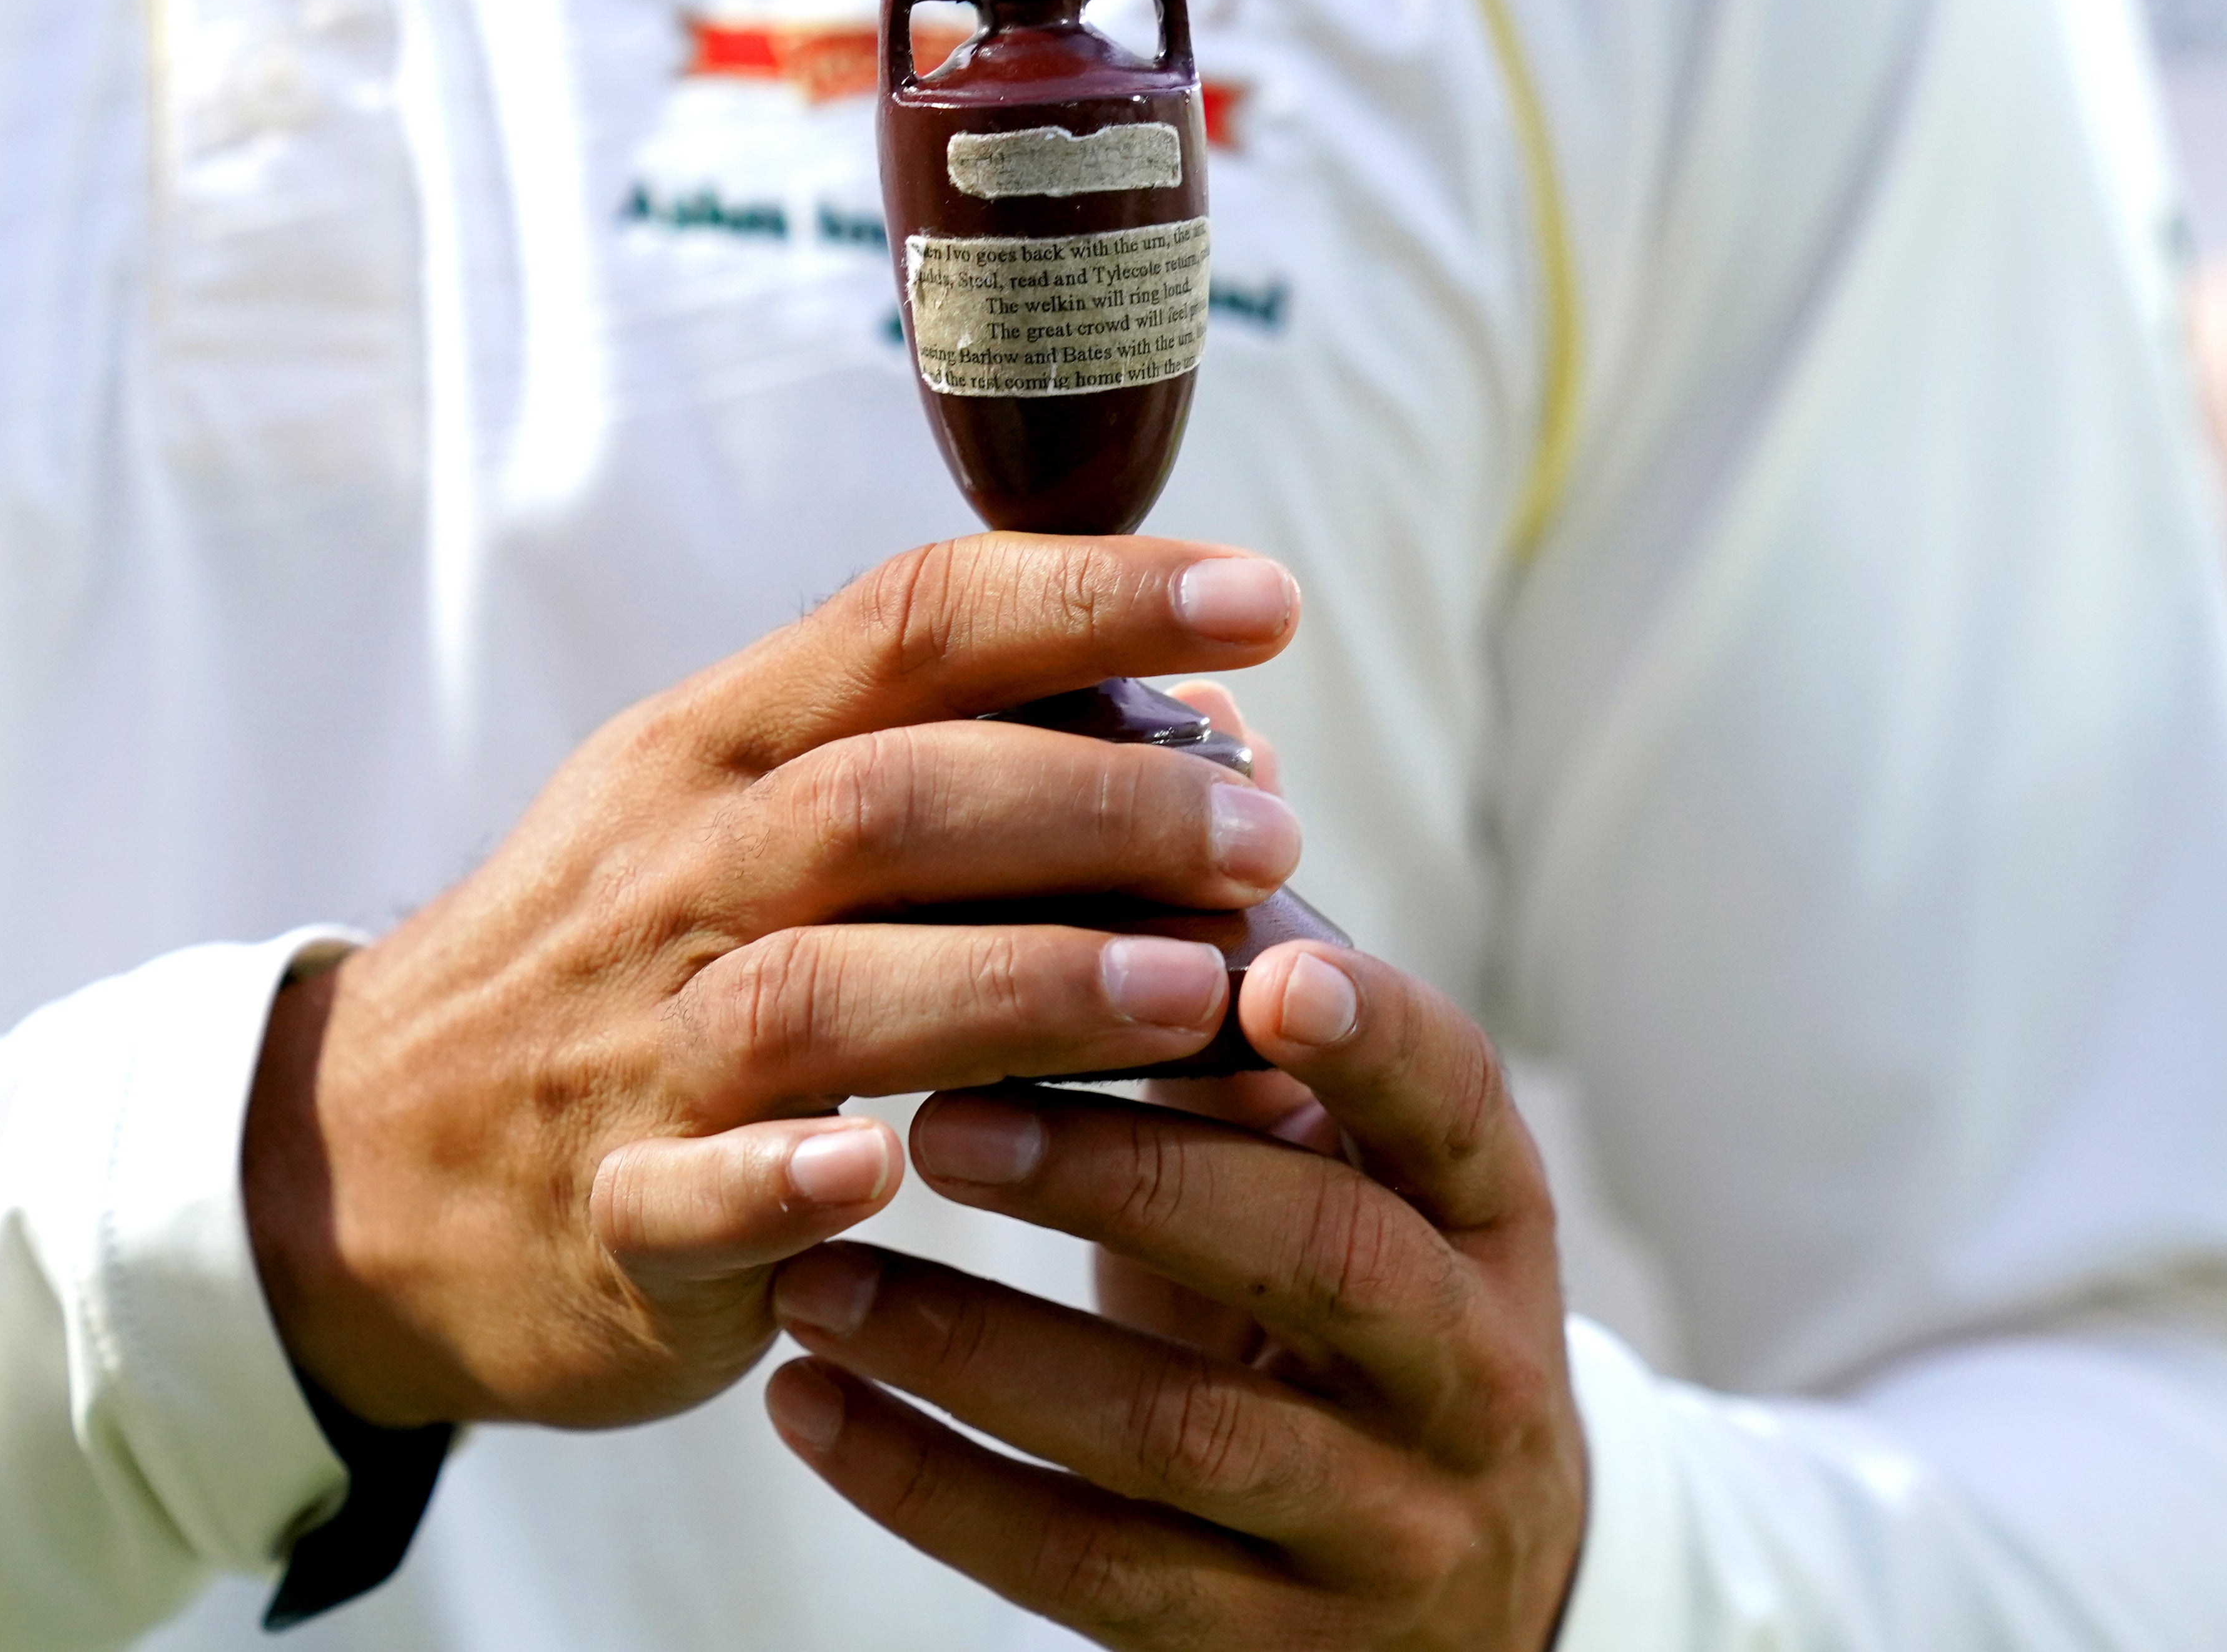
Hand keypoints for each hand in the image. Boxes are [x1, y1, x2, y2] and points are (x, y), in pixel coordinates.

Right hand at [241, 534, 1307, 1428]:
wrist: (360, 1156)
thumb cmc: (616, 968)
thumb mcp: (727, 818)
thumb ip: (937, 765)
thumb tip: (1201, 727)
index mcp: (714, 756)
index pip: (908, 624)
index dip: (1090, 599)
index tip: (1264, 600)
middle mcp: (674, 876)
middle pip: (889, 800)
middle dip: (1097, 803)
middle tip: (1268, 837)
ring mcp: (629, 1047)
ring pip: (817, 992)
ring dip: (1011, 984)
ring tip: (1188, 994)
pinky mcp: (607, 1216)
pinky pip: (688, 1192)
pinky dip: (783, 1180)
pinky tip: (884, 1178)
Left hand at [763, 941, 1583, 1650]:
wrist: (1452, 1575)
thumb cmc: (1338, 1284)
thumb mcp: (1344, 1162)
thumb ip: (1255, 999)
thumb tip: (1160, 734)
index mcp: (1485, 1209)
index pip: (1450, 1101)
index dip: (1368, 1037)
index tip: (1255, 964)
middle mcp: (1467, 1365)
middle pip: (1318, 1261)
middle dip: (1127, 1177)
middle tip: (944, 1117)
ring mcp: (1384, 1523)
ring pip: (1183, 1432)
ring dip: (979, 1345)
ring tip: (818, 1275)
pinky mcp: (1276, 1650)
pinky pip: (1091, 1570)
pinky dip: (934, 1486)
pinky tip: (808, 1403)